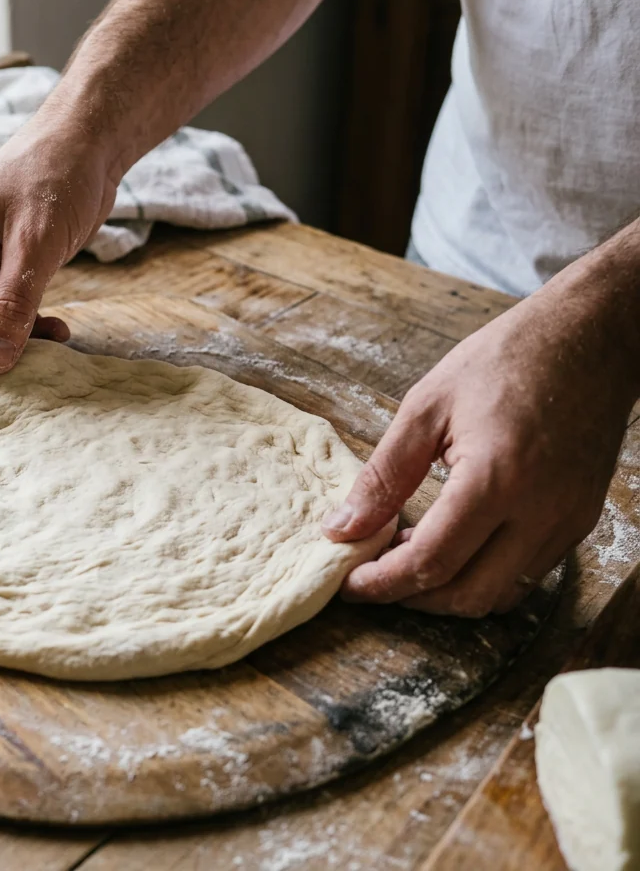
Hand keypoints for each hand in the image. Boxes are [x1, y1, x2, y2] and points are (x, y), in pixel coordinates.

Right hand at [0, 125, 118, 373]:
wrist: (92, 142)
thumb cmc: (54, 172)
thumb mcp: (33, 243)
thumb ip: (12, 304)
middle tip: (12, 379)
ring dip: (10, 344)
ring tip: (45, 354)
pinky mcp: (12, 270)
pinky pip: (11, 314)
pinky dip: (30, 329)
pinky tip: (58, 334)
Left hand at [322, 269, 637, 616]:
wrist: (591, 336)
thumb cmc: (507, 359)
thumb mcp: (426, 406)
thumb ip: (383, 475)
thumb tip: (342, 527)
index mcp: (496, 480)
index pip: (430, 562)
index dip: (381, 583)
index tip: (347, 582)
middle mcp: (540, 512)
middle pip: (467, 596)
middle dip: (411, 598)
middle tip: (371, 575)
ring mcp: (567, 521)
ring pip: (500, 595)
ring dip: (448, 591)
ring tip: (406, 555)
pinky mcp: (580, 521)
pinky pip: (527, 574)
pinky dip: (483, 575)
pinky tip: (451, 543)